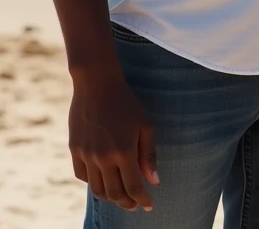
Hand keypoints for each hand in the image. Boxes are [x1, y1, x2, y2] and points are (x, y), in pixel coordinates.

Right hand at [69, 70, 158, 211]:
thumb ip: (149, 155)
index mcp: (124, 151)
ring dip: (110, 197)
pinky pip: (83, 176)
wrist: (97, 84)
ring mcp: (86, 155)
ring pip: (97, 189)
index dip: (143, 199)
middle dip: (127, 202)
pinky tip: (103, 181)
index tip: (149, 205)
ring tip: (120, 197)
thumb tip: (153, 181)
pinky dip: (94, 184)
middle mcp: (103, 157)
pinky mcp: (74, 150)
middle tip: (135, 205)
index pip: (134, 187)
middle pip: (115, 193)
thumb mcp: (144, 125)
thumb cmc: (126, 103)